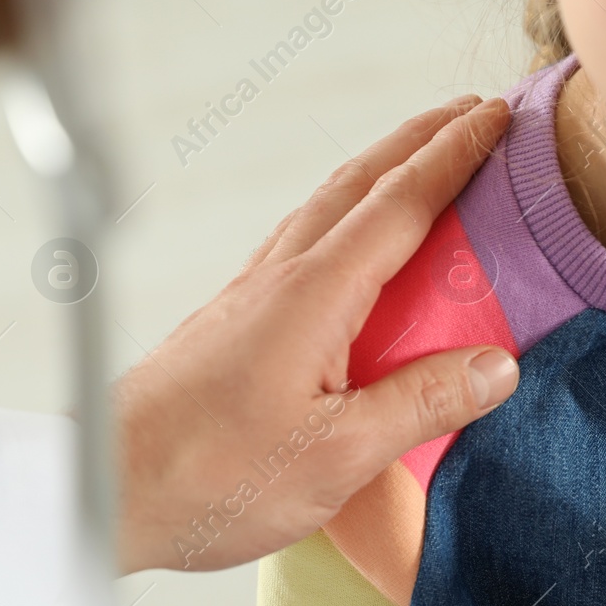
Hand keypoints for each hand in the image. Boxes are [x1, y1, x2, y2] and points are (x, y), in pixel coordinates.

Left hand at [116, 96, 516, 572]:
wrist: (106, 491)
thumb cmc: (208, 478)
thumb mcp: (336, 456)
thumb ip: (420, 404)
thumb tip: (497, 365)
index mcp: (314, 297)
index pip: (401, 205)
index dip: (455, 157)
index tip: (498, 118)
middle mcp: (281, 278)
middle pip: (362, 183)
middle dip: (423, 139)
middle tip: (475, 114)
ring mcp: (254, 293)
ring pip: (329, 205)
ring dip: (384, 170)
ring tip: (427, 159)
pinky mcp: (237, 318)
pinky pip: (307, 239)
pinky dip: (349, 212)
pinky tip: (355, 238)